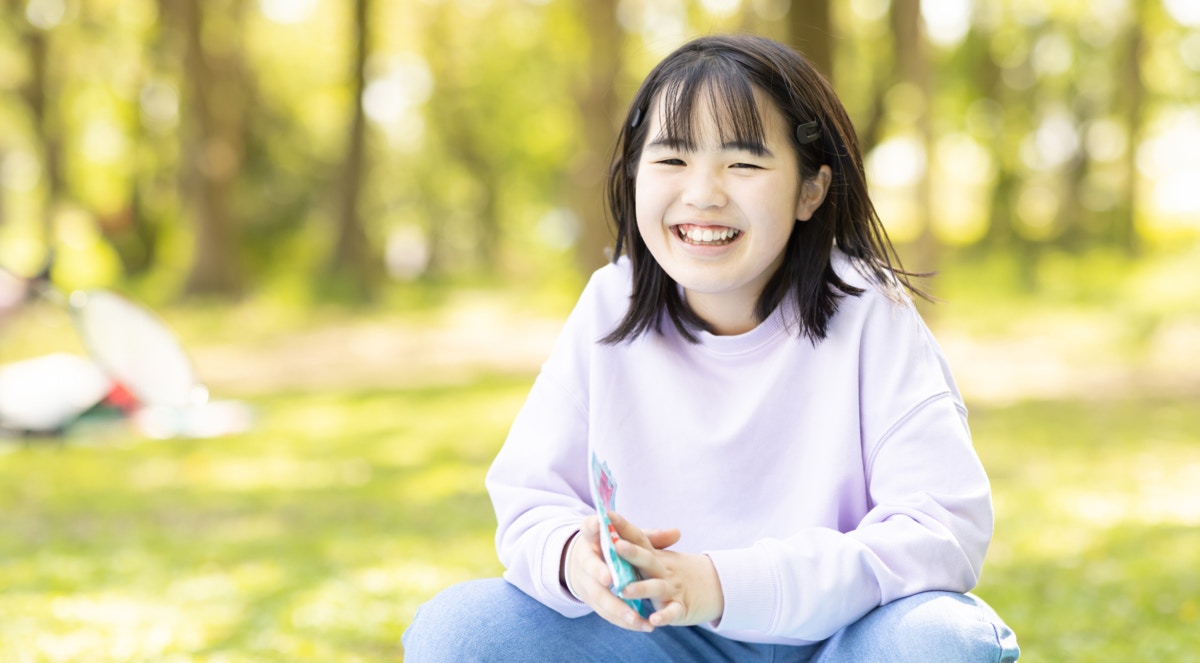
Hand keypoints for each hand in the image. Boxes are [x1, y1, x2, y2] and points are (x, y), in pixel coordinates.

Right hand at [564, 514, 680, 631]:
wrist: (585, 566)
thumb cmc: (612, 549)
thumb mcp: (626, 539)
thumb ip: (649, 537)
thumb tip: (677, 533)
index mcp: (593, 537)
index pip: (589, 527)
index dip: (593, 525)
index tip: (599, 522)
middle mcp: (586, 558)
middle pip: (590, 565)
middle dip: (599, 572)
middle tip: (610, 578)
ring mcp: (587, 581)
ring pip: (599, 595)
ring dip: (615, 606)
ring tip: (634, 617)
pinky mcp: (592, 600)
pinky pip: (605, 612)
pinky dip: (622, 620)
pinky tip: (641, 625)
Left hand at [608, 511, 724, 627]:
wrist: (715, 585)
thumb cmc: (675, 570)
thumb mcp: (659, 555)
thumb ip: (639, 544)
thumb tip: (615, 521)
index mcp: (654, 555)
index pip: (639, 537)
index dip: (624, 526)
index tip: (607, 513)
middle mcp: (662, 570)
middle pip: (647, 559)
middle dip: (631, 553)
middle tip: (616, 545)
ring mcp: (672, 588)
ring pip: (656, 587)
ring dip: (640, 588)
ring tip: (624, 590)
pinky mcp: (681, 608)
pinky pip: (672, 612)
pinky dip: (664, 616)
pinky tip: (654, 621)